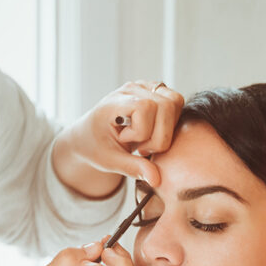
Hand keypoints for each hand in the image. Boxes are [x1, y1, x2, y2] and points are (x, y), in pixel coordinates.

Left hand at [52, 81, 185, 197]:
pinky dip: (170, 122)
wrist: (88, 136)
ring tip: (147, 139)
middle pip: (166, 105)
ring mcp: (145, 87)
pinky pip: (176, 102)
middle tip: (140, 147)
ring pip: (175, 101)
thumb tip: (157, 179)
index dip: (142, 131)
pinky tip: (153, 131)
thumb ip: (132, 168)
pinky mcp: (155, 91)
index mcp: (114, 102)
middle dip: (159, 135)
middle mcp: (131, 89)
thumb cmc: (96, 146)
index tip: (125, 141)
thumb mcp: (109, 161)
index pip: (145, 107)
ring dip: (167, 128)